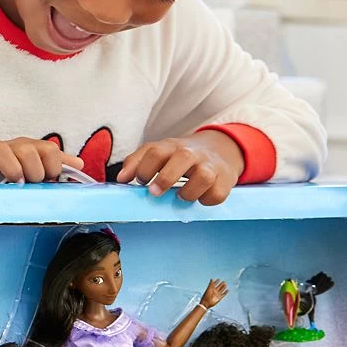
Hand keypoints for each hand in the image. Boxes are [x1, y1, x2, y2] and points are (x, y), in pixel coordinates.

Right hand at [0, 138, 83, 184]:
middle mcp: (7, 148)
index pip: (48, 149)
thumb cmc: (2, 172)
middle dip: (34, 170)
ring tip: (16, 183)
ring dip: (12, 168)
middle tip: (30, 185)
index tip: (49, 181)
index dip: (53, 166)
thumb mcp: (30, 169)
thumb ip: (54, 165)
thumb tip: (79, 164)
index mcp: (25, 148)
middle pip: (26, 149)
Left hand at [116, 131, 242, 204]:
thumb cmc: (181, 157)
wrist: (220, 150)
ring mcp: (211, 166)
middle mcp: (192, 153)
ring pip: (203, 177)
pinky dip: (206, 200)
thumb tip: (121, 178)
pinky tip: (199, 198)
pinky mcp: (225, 180)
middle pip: (182, 158)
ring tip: (180, 197)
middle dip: (166, 178)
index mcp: (172, 146)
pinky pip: (217, 193)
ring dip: (188, 192)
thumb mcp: (160, 153)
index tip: (138, 181)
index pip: (155, 151)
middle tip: (154, 192)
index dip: (143, 167)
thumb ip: (137, 162)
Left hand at [200, 279, 228, 307]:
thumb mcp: (209, 289)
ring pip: (221, 290)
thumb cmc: (206, 296)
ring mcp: (217, 294)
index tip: (219, 279)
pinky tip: (227, 290)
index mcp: (211, 289)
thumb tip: (212, 279)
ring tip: (226, 285)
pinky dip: (225, 292)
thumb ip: (210, 284)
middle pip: (219, 287)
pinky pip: (223, 294)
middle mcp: (214, 291)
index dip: (216, 281)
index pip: (214, 284)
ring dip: (223, 287)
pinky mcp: (219, 298)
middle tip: (224, 281)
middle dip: (221, 284)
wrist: (206, 303)